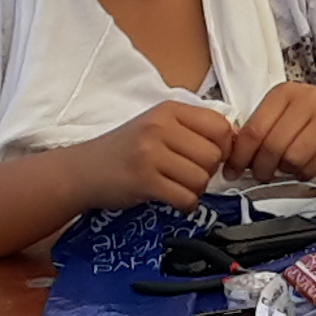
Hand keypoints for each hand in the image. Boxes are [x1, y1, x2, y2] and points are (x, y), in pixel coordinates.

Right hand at [74, 99, 233, 209]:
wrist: (83, 170)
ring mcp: (150, 153)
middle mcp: (160, 127)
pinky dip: (184, 205)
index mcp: (169, 110)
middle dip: (206, 172)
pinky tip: (172, 199)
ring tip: (175, 186)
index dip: (222, 147)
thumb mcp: (157, 127)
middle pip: (213, 156)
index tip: (207, 157)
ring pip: (201, 179)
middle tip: (186, 175)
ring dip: (194, 190)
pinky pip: (185, 197)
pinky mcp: (144, 181)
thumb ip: (191, 130)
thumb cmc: (124, 150)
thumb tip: (233, 142)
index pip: (219, 126)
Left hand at [229, 83, 315, 182]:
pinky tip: (309, 166)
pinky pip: (312, 166)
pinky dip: (305, 174)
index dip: (240, 155)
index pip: (253, 129)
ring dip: (287, 171)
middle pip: (271, 146)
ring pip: (291, 158)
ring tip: (291, 167)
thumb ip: (264, 129)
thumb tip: (234, 158)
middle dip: (262, 168)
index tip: (233, 171)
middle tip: (262, 176)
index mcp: (283, 93)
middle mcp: (304, 100)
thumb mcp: (289, 114)